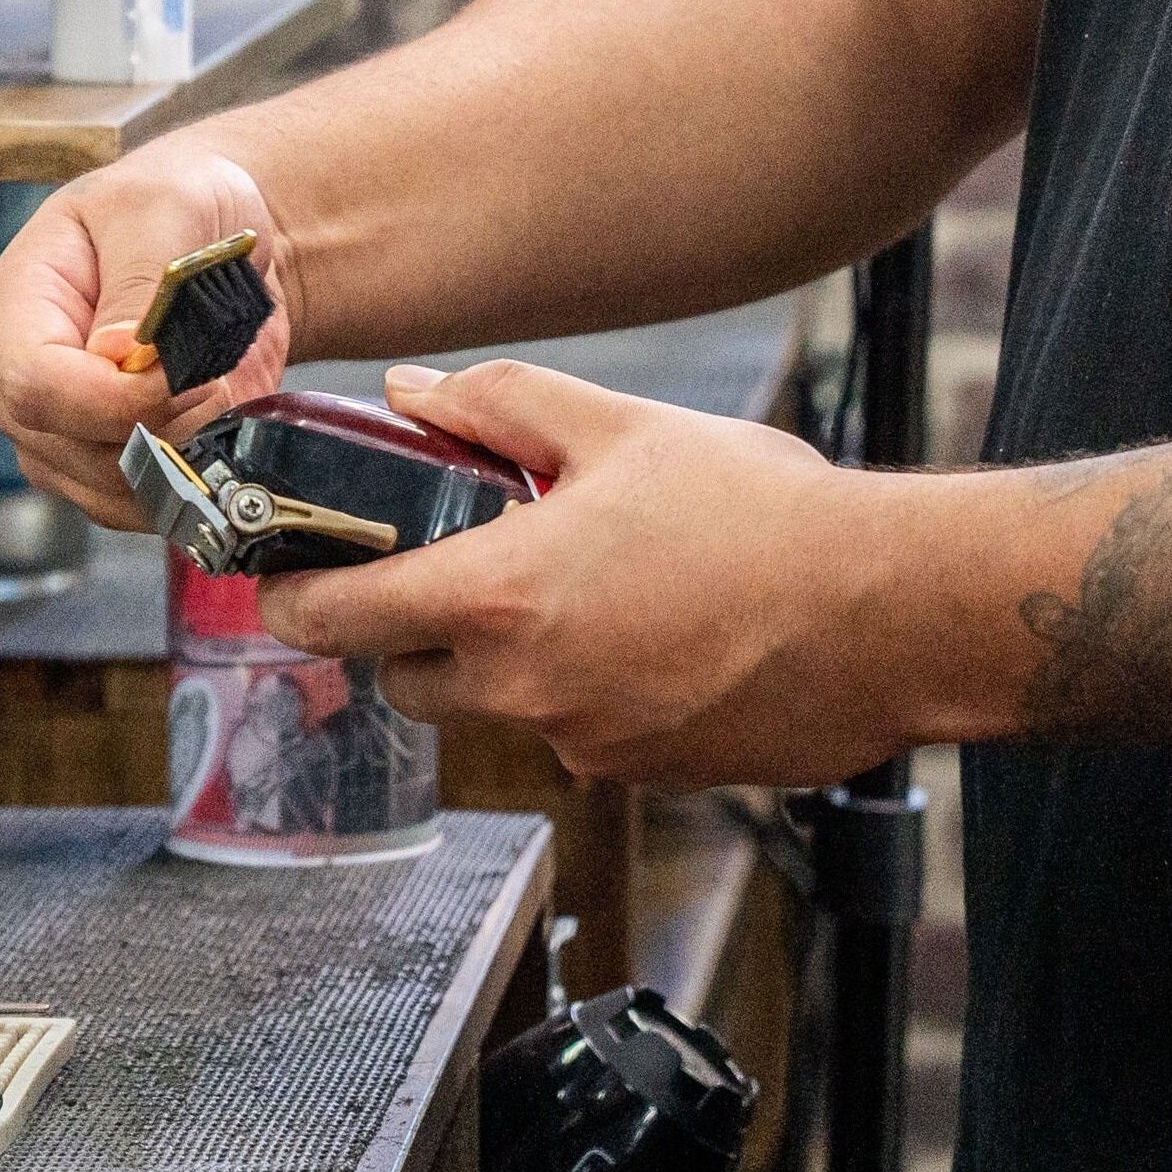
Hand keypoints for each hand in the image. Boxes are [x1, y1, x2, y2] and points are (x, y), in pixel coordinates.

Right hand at [0, 143, 297, 527]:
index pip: (36, 387)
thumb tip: (117, 353)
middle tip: (217, 375)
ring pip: (110, 491)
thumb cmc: (177, 206)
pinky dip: (190, 476)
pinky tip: (213, 422)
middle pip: (72, 450)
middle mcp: (17, 383)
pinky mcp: (100, 468)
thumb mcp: (163, 209)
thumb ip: (140, 278)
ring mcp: (54, 435)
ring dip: (182, 454)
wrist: (213, 241)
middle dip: (161, 427)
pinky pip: (140, 506)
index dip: (115, 398)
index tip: (187, 372)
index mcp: (13, 310)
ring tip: (218, 386)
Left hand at [255, 361, 919, 788]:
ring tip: (583, 591)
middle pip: (409, 679)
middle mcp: (527, 690)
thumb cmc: (765, 514)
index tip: (280, 581)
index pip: (342, 618)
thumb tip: (412, 394)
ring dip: (508, 662)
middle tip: (453, 571)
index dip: (295, 598)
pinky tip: (651, 636)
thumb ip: (499, 406)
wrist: (891, 613)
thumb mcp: (622, 427)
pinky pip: (577, 737)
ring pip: (498, 711)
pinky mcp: (644, 777)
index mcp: (501, 598)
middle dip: (410, 632)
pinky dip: (585, 694)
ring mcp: (585, 746)